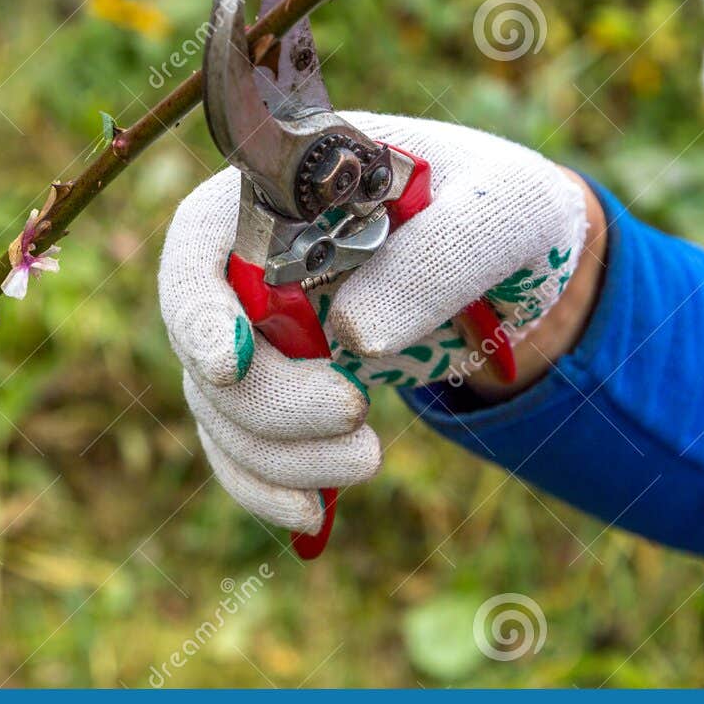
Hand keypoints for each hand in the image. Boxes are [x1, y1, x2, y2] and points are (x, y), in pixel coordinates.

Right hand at [158, 112, 590, 531]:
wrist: (506, 254)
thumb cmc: (496, 205)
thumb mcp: (500, 210)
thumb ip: (439, 255)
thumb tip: (355, 336)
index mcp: (280, 188)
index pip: (197, 242)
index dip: (196, 308)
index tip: (231, 365)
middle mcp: (245, 257)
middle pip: (205, 342)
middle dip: (269, 401)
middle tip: (355, 417)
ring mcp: (252, 326)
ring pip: (218, 407)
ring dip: (278, 455)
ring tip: (367, 460)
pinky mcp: (274, 385)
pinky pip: (240, 447)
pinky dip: (265, 488)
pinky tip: (313, 516)